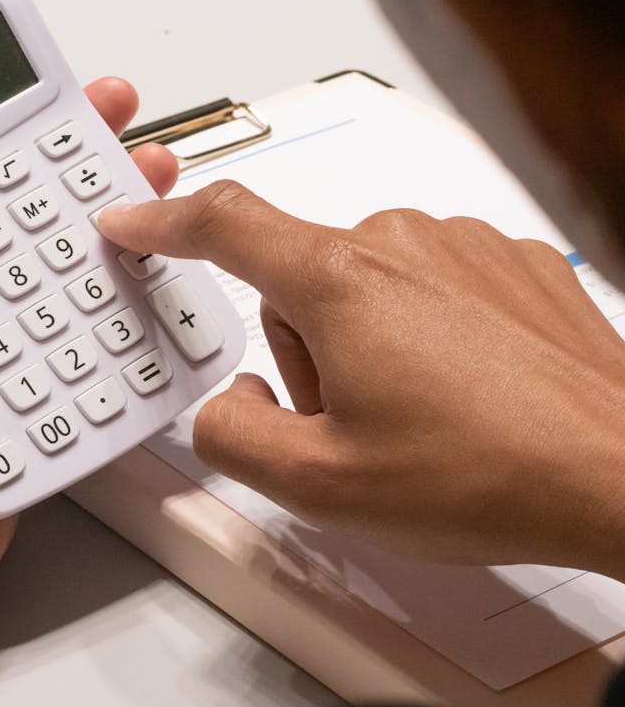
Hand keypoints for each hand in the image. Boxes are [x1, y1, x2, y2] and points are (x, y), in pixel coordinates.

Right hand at [98, 182, 624, 577]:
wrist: (624, 474)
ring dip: (364, 349)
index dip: (161, 221)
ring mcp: (462, 245)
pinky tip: (463, 398)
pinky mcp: (511, 262)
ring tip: (420, 422)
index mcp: (339, 281)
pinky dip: (424, 337)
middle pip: (296, 281)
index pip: (221, 223)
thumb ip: (230, 436)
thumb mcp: (320, 487)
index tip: (131, 219)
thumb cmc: (492, 474)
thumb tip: (226, 404)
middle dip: (303, 354)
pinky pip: (427, 286)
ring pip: (363, 288)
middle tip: (353, 428)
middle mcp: (400, 241)